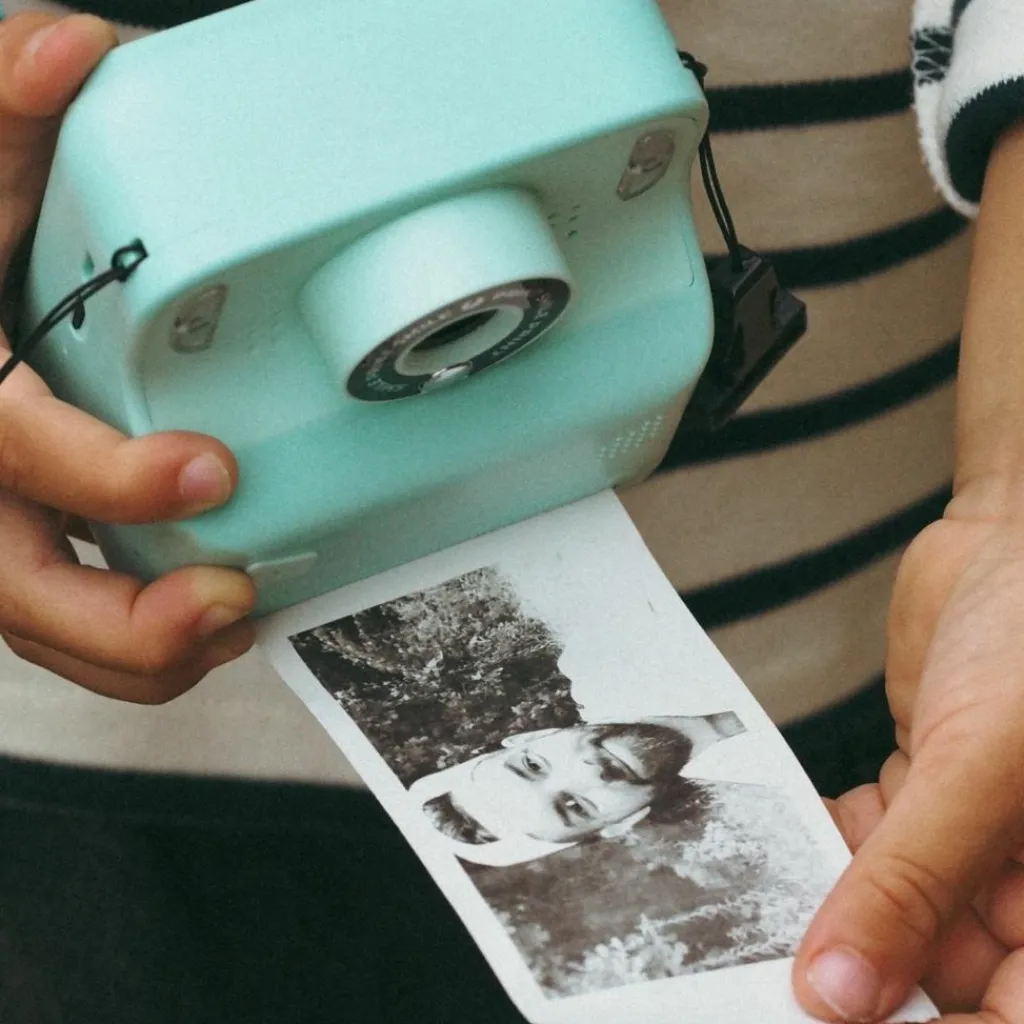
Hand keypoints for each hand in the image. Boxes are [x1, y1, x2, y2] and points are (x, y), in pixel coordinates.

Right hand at [0, 13, 254, 703]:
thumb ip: (3, 107)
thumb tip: (71, 49)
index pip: (10, 448)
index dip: (101, 477)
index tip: (208, 471)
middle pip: (10, 588)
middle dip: (119, 619)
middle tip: (227, 598)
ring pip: (40, 629)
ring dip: (141, 652)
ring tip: (236, 621)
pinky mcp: (19, 542)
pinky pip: (67, 622)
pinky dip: (136, 645)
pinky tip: (213, 620)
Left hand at [790, 512, 1023, 1020]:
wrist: (1016, 538)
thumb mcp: (986, 764)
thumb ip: (914, 882)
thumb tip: (840, 999)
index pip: (1006, 1014)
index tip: (826, 1022)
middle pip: (942, 976)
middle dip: (857, 976)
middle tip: (760, 971)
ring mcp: (983, 840)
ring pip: (898, 910)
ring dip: (832, 905)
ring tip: (756, 908)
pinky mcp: (935, 792)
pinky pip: (876, 846)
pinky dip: (833, 844)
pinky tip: (788, 839)